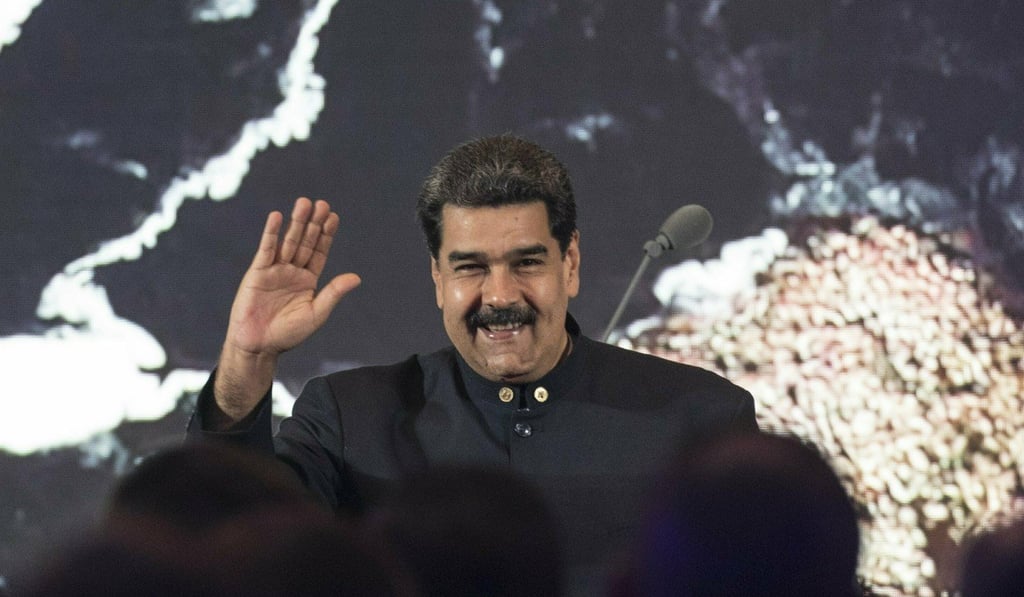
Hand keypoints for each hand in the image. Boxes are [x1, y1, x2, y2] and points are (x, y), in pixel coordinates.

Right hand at [213, 198, 360, 421]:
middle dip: (314, 224)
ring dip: (296, 223)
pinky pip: (266, 249)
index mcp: (308, 281)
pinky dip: (271, 233)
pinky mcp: (257, 272)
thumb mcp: (316, 313)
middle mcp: (293, 271)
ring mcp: (275, 270)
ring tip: (304, 203)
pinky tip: (277, 217)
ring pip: (288, 242)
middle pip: (305, 242)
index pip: (320, 252)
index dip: (326, 235)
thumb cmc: (288, 334)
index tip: (334, 217)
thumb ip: (333, 293)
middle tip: (322, 204)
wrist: (258, 346)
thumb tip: (356, 277)